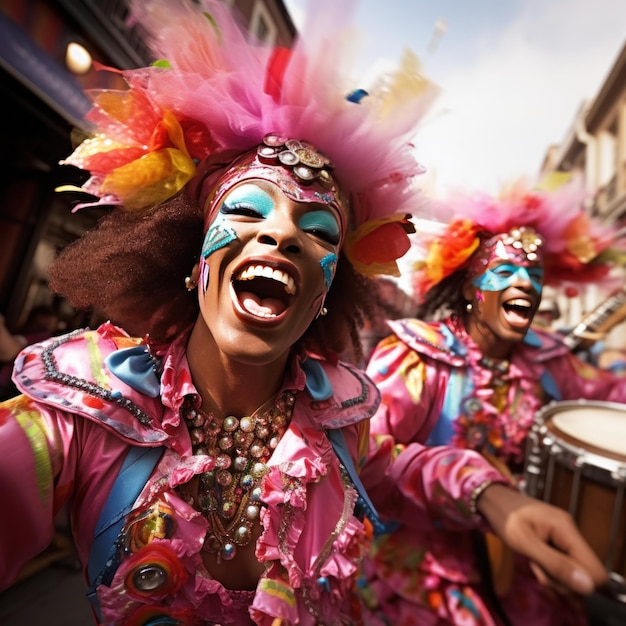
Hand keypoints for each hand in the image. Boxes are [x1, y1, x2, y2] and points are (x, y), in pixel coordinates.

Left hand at [476, 483, 607, 594]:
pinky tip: (534, 559)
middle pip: (584, 575)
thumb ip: (554, 564)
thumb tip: (587, 586)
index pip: (595, 571)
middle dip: (560, 579)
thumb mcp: (524, 542)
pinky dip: (548, 569)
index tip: (550, 574)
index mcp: (566, 528)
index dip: (576, 581)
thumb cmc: (504, 516)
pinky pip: (562, 566)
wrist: (493, 500)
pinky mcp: (558, 542)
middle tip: (536, 567)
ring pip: (572, 573)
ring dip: (552, 575)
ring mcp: (565, 537)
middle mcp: (570, 532)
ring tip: (532, 560)